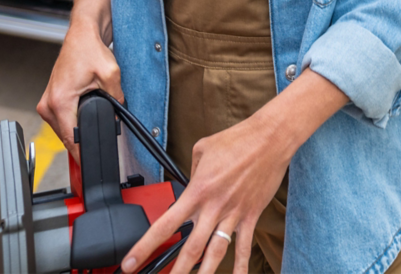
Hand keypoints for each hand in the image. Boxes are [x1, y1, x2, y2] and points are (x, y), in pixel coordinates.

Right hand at [36, 18, 123, 160]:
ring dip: (77, 127)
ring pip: (63, 130)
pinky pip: (61, 120)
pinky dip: (72, 119)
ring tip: (91, 110)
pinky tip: (83, 109)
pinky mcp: (50, 99)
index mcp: (60, 101)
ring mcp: (47, 102)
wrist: (81, 34)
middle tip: (100, 129)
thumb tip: (117, 117)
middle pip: (67, 137)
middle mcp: (49, 104)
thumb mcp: (111, 75)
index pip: (71, 140)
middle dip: (84, 137)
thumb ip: (116, 100)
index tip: (91, 167)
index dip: (83, 156)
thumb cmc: (90, 49)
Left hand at [121, 69, 347, 273]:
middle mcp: (214, 205)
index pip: (167, 223)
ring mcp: (233, 213)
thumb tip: (189, 184)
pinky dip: (240, 266)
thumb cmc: (236, 140)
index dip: (147, 245)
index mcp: (198, 189)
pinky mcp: (251, 216)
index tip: (132, 261)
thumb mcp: (203, 148)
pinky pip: (244, 246)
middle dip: (176, 270)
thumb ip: (192, 171)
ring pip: (216, 251)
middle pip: (191, 247)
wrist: (268, 139)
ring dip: (204, 273)